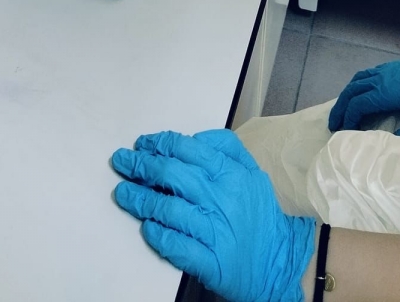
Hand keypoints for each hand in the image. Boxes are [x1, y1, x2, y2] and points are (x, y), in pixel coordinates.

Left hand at [111, 128, 314, 301]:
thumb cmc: (259, 214)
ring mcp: (216, 232)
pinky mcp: (211, 262)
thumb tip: (194, 137)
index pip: (189, 150)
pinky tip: (146, 227)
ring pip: (170, 209)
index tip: (143, 144)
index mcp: (233, 174)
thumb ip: (227, 148)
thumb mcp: (252, 172)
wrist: (277, 262)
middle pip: (174, 176)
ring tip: (123, 193)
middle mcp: (223, 200)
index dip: (161, 144)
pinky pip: (178, 246)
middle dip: (142, 166)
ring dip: (141, 199)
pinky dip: (159, 235)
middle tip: (123, 162)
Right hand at [328, 38, 399, 134]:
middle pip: (352, 91)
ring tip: (342, 109)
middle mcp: (381, 79)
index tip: (343, 131)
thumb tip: (391, 145)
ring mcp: (385, 71)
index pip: (358, 104)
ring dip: (347, 94)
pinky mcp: (391, 67)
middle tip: (333, 123)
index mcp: (385, 92)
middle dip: (341, 107)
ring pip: (357, 79)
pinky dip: (358, 85)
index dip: (348, 118)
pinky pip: (367, 74)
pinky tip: (360, 94)